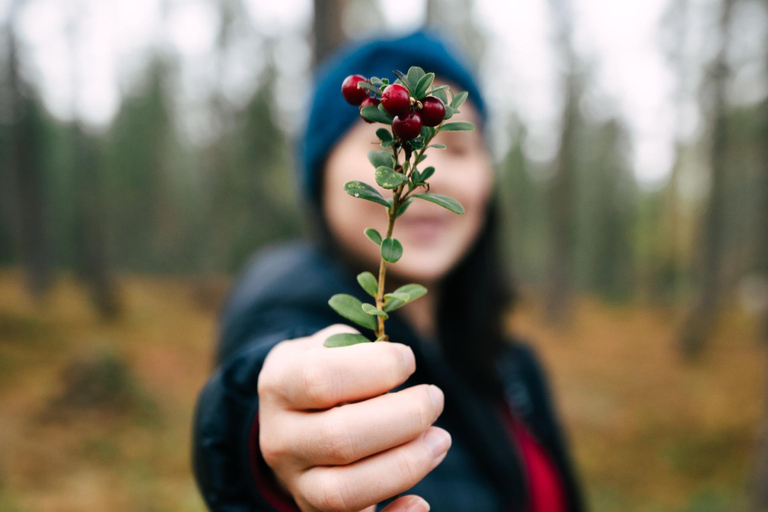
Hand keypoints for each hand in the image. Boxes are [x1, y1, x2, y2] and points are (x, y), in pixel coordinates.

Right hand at [258, 324, 449, 511]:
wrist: (295, 419)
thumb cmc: (326, 373)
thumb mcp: (328, 347)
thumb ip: (358, 349)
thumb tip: (397, 365)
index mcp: (278, 386)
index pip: (320, 379)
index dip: (377, 368)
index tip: (409, 360)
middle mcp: (280, 440)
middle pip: (341, 438)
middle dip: (405, 418)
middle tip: (434, 399)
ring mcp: (298, 483)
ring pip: (346, 491)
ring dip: (406, 465)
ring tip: (439, 439)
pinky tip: (419, 503)